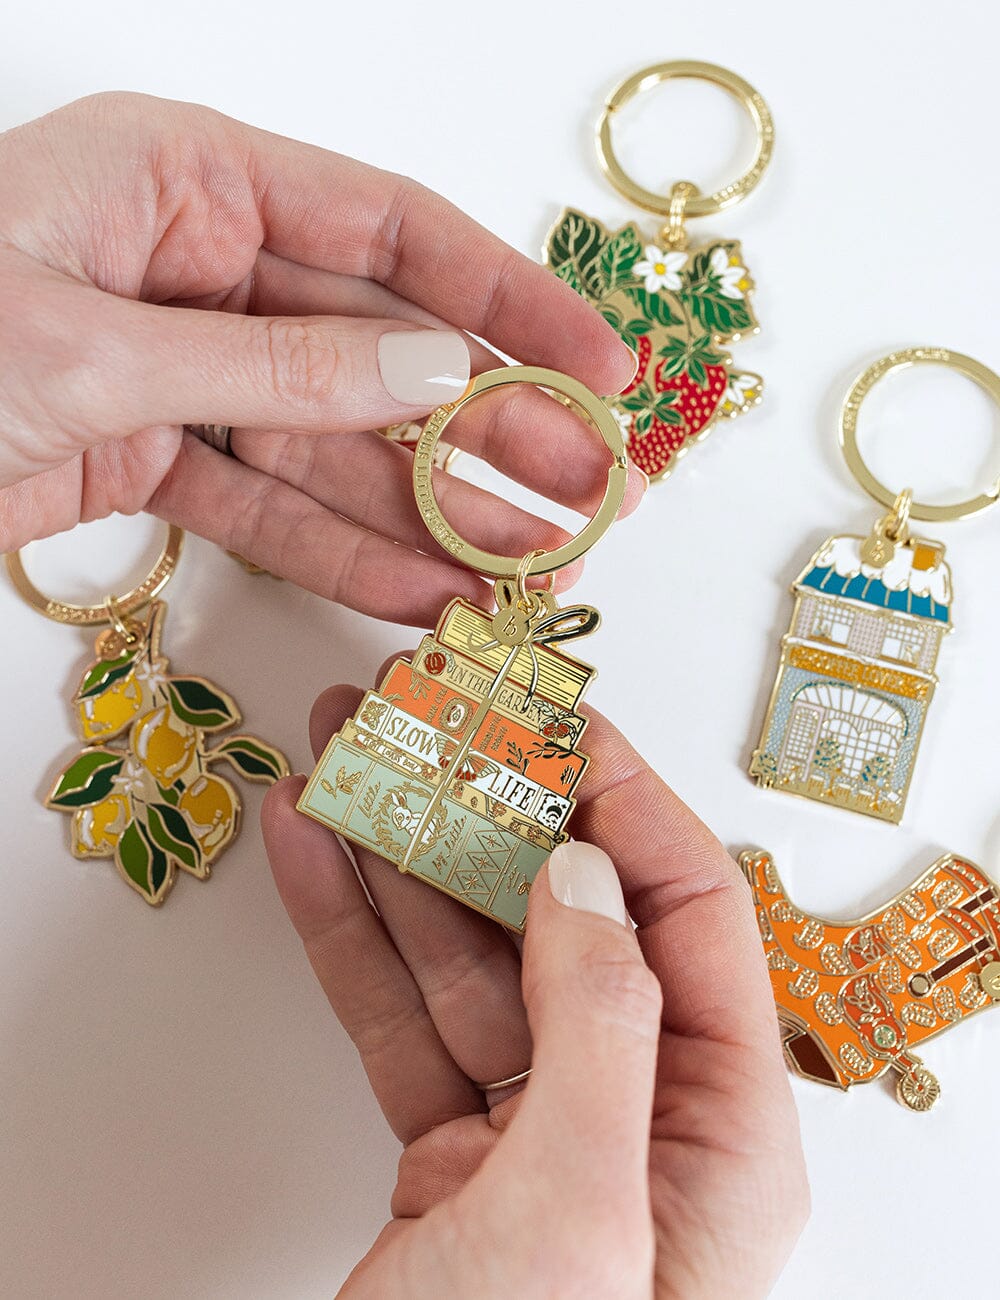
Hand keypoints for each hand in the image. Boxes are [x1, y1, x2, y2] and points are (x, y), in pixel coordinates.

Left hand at [0, 93, 640, 624]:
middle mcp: (197, 268)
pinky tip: (423, 597)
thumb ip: (276, 366)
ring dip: (432, 517)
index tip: (606, 371)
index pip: (392, 232)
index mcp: (186, 179)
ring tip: (530, 575)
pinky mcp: (149, 460)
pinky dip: (340, 557)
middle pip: (382, 353)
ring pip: (336, 448)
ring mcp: (178, 370)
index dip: (513, 304)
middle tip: (588, 502)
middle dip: (490, 435)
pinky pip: (267, 510)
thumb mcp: (93, 345)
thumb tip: (434, 371)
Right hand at [262, 670, 808, 1297]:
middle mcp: (642, 1117)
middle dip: (484, 809)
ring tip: (345, 760)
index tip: (552, 713)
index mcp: (723, 1132)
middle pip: (563, 919)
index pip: (691, 914)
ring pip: (467, 957)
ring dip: (401, 855)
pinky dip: (354, 935)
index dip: (620, 799)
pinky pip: (401, 1020)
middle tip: (424, 719)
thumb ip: (602, 1024)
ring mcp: (540, 1131)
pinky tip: (314, 858)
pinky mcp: (452, 1156)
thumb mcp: (582, 1214)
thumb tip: (584, 874)